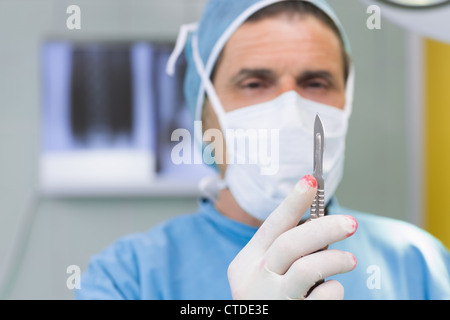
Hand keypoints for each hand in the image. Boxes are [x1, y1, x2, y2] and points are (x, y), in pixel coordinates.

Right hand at [227, 175, 357, 299]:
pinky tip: (331, 290)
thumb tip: (318, 223)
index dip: (292, 202)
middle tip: (350, 223)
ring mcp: (272, 300)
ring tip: (350, 259)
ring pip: (308, 267)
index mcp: (246, 262)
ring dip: (335, 259)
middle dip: (324, 227)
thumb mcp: (263, 273)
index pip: (271, 226)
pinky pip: (324, 296)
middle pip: (291, 243)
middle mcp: (254, 279)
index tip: (311, 180)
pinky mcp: (291, 315)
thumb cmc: (267, 298)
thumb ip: (282, 251)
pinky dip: (334, 289)